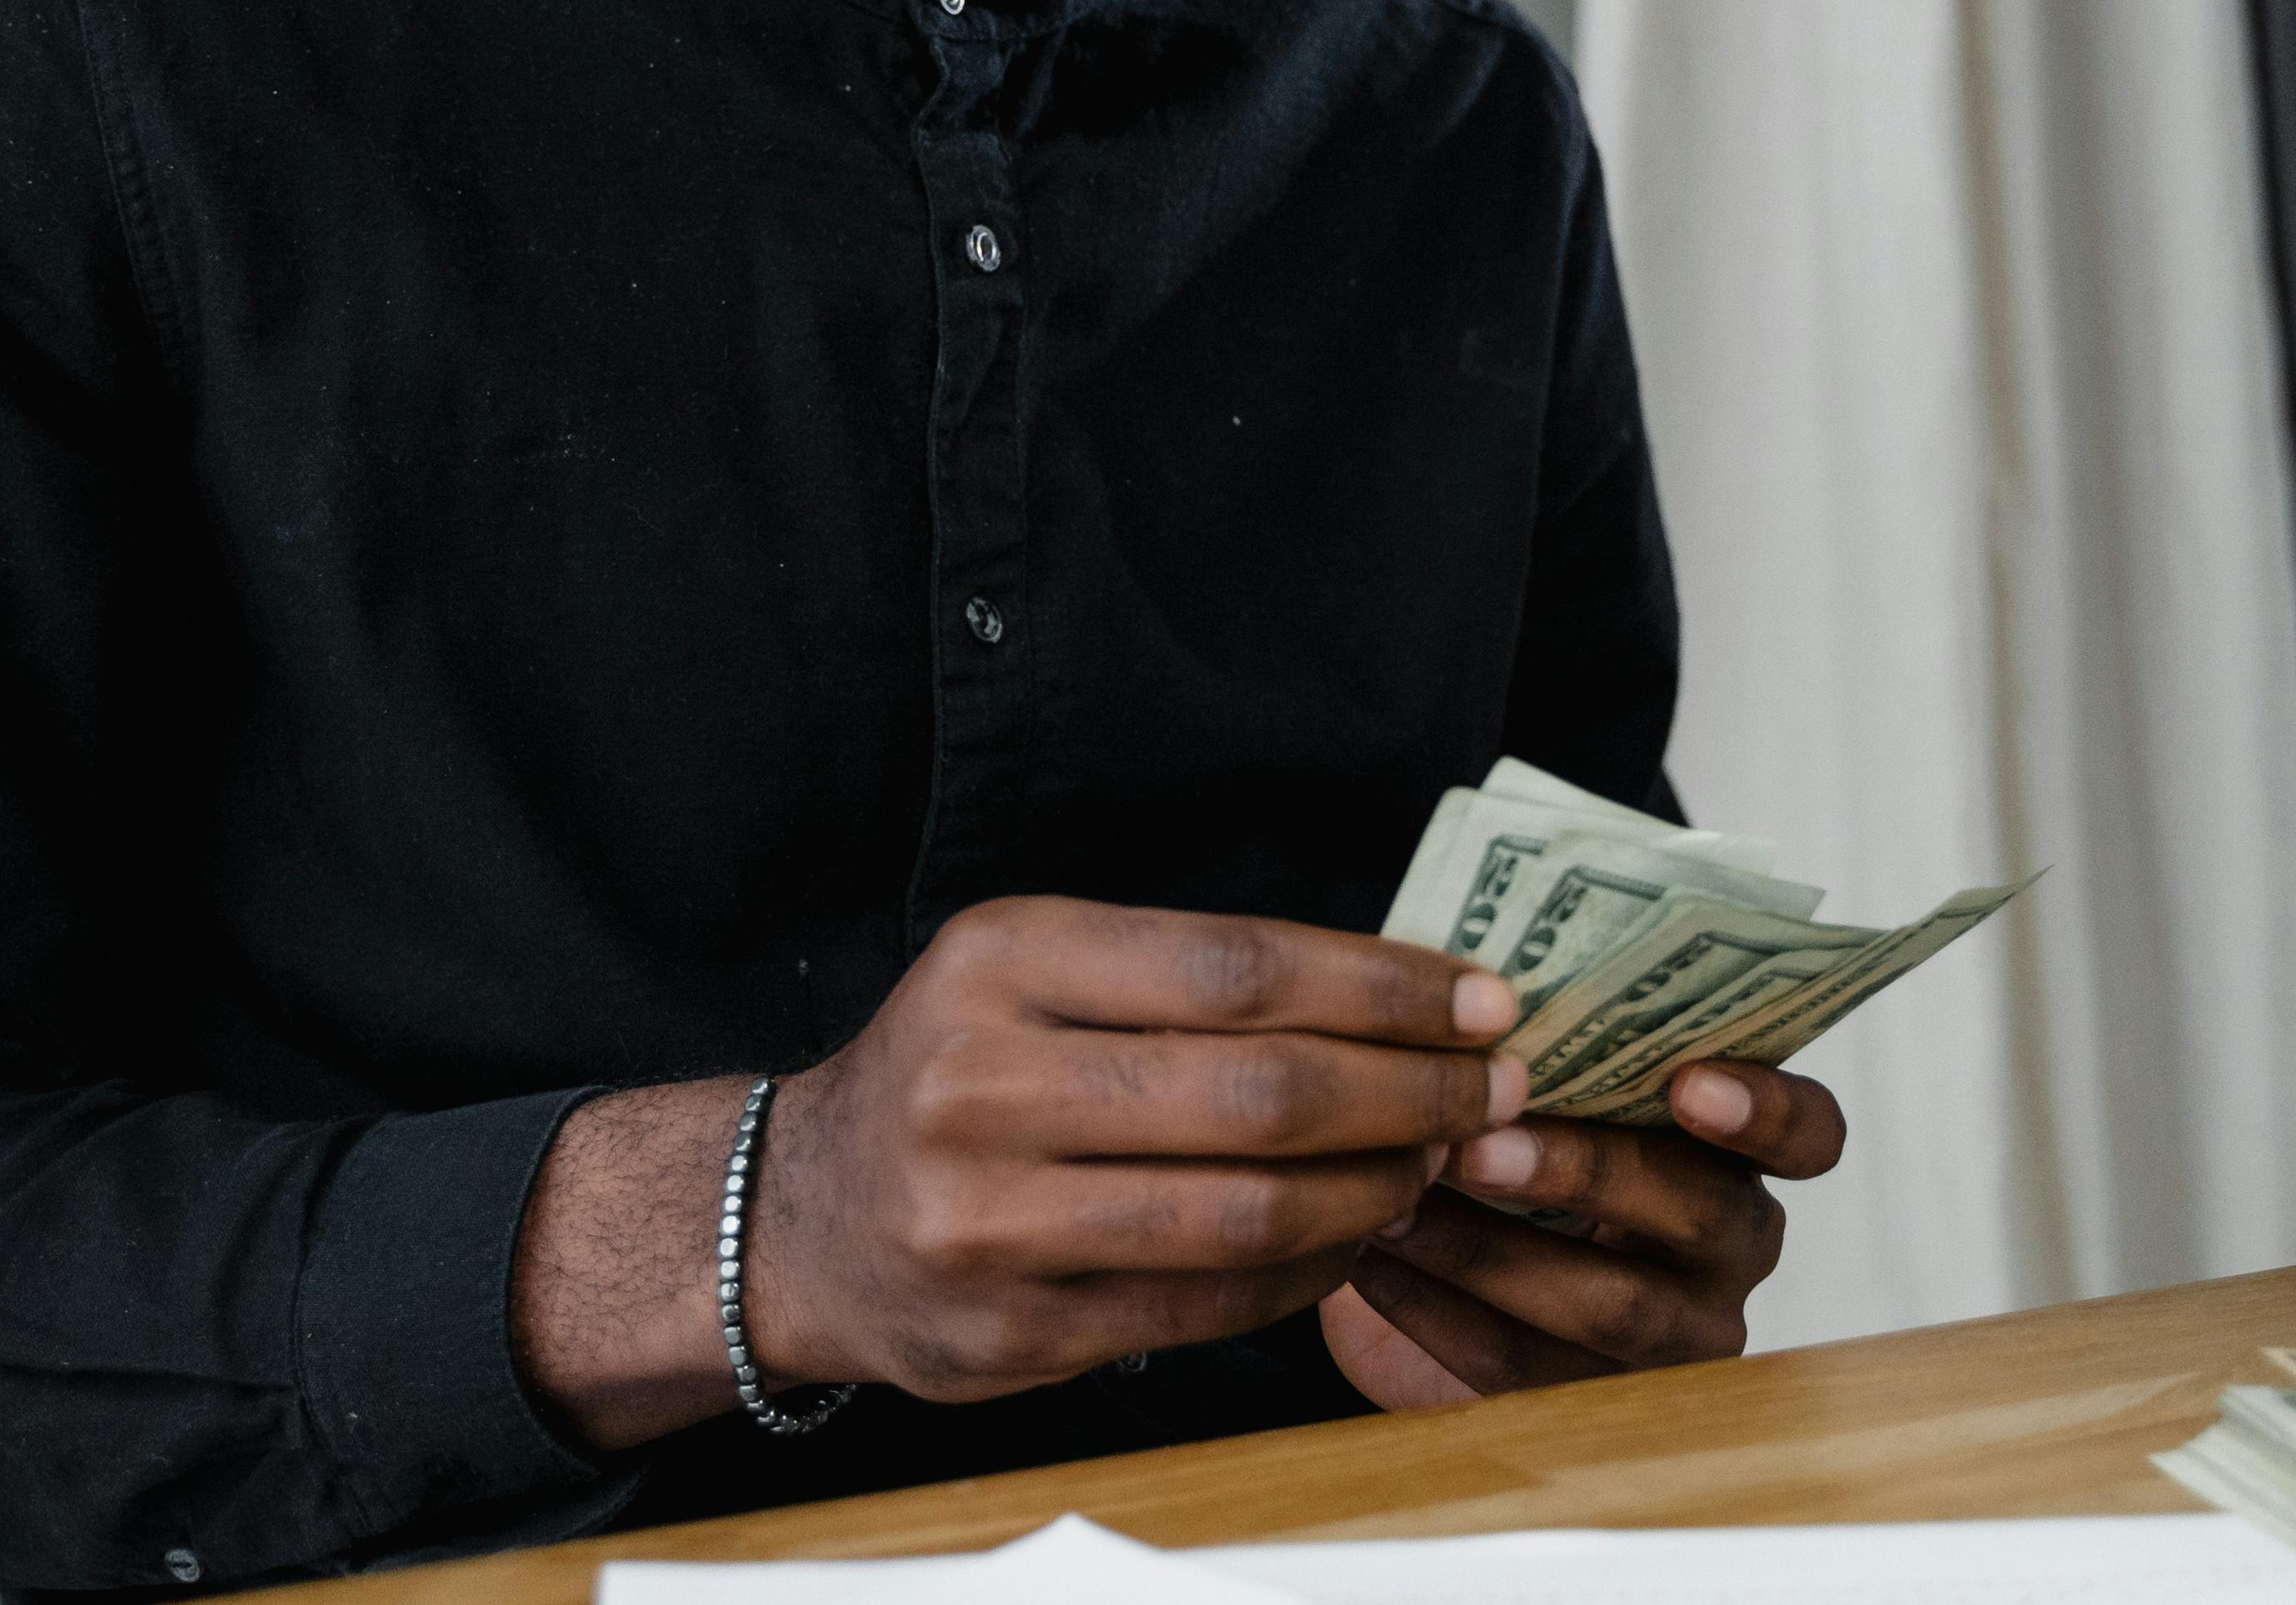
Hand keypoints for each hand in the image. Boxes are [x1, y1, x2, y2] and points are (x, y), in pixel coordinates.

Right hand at [749, 897, 1525, 1403]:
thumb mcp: (1030, 971)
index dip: (1382, 986)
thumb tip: (1399, 991)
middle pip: (1258, 1091)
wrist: (801, 1217)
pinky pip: (1208, 1308)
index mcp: (999, 962)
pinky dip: (1307, 1275)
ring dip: (1374, 1189)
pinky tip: (1353, 1238)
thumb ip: (1185, 976)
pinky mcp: (1013, 1332)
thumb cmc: (956, 1070)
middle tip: (1494, 1088)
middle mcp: (983, 1085)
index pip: (1235, 967)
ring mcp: (990, 1221)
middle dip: (1409, 1090)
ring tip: (1435, 1162)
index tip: (1480, 999)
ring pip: (1246, 1213)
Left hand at [1317, 1058, 1845, 1404]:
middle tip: (1479, 1144)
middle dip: (1587, 1173)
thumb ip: (1538, 1042)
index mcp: (1739, 1149)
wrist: (1433, 1283)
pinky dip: (1436, 1314)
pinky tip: (1368, 1267)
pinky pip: (1527, 1369)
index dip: (1766, 1109)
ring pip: (1615, 1305)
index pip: (1809, 1133)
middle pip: (1702, 1212)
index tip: (1689, 1080)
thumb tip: (1464, 979)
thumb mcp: (1534, 1089)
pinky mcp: (1597, 1407)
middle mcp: (1732, 1246)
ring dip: (1493, 1250)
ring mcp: (1678, 1337)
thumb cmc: (1503, 1145)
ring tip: (1397, 1201)